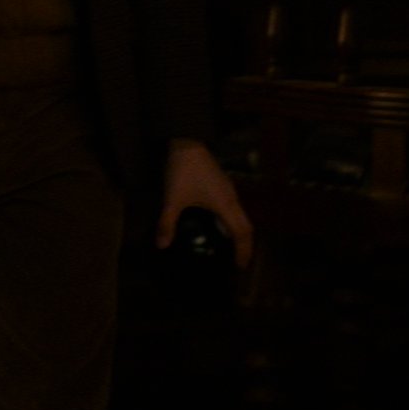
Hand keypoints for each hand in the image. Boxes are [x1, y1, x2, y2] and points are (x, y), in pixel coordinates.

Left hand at [158, 141, 254, 267]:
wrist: (186, 142)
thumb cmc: (183, 171)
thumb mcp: (173, 199)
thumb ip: (167, 223)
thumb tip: (162, 246)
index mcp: (226, 205)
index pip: (242, 232)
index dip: (244, 251)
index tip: (240, 267)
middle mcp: (232, 198)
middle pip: (247, 226)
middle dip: (245, 245)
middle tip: (238, 261)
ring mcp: (229, 189)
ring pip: (241, 216)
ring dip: (239, 233)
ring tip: (230, 247)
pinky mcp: (223, 184)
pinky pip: (234, 208)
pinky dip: (232, 222)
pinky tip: (218, 225)